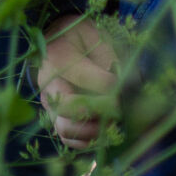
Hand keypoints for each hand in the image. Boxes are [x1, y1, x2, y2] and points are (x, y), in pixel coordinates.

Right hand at [37, 15, 118, 152]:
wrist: (57, 42)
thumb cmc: (79, 37)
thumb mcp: (94, 34)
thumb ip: (108, 55)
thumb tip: (126, 81)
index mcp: (58, 57)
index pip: (82, 76)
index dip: (108, 84)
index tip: (125, 85)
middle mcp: (49, 84)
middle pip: (68, 106)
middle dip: (99, 110)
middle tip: (120, 107)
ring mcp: (50, 104)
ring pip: (65, 128)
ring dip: (93, 129)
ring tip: (113, 120)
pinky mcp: (55, 118)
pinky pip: (67, 139)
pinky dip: (87, 141)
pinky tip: (105, 130)